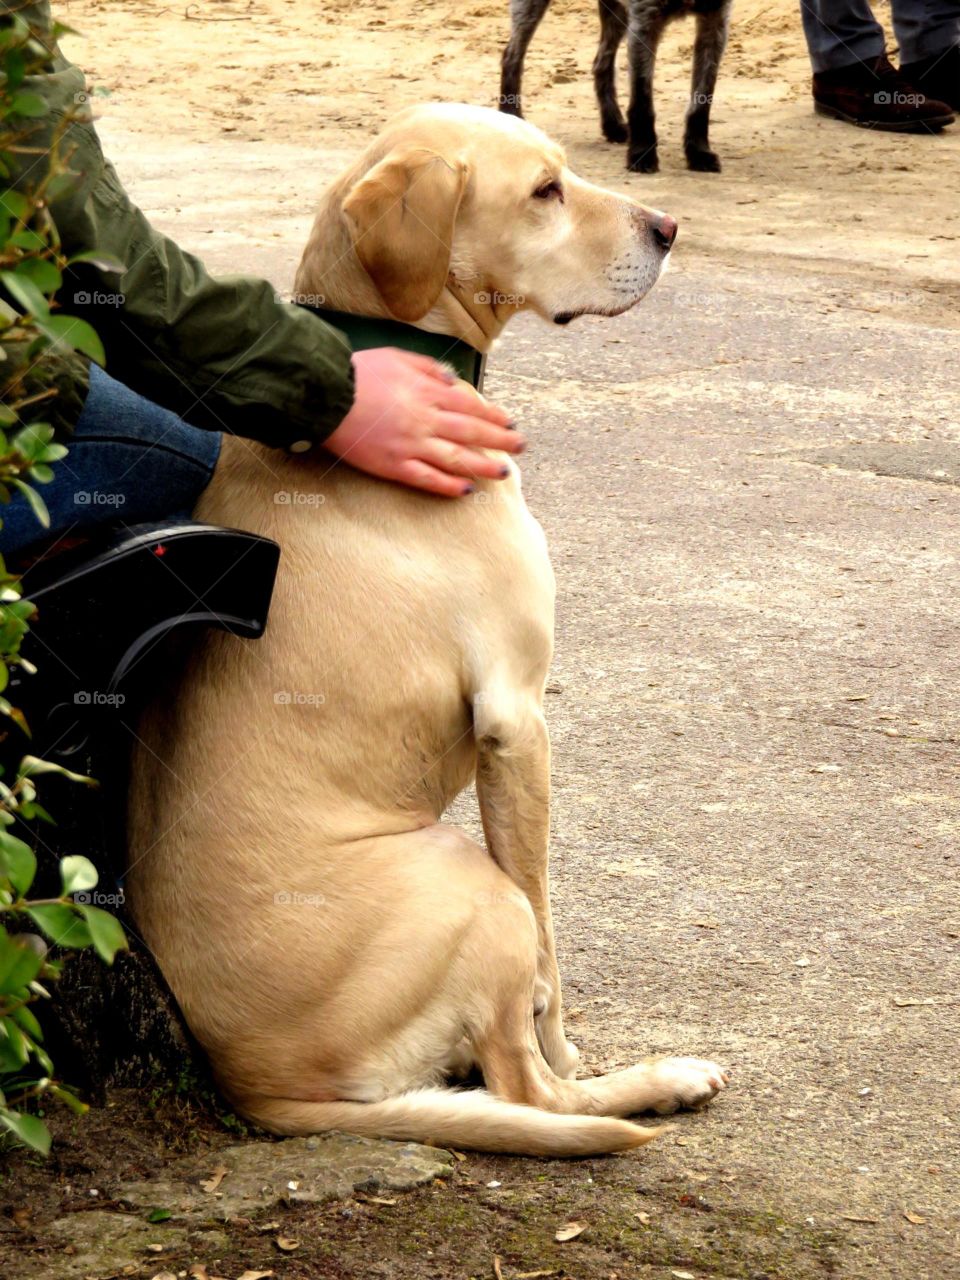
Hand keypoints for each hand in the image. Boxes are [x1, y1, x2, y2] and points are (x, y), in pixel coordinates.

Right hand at [323, 347, 524, 496]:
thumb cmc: (359, 372)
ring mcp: (411, 445)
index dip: (493, 416)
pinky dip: (448, 485)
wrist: (325, 394)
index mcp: (427, 392)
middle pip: (470, 432)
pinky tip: (466, 489)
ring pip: (456, 458)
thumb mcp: (397, 357)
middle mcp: (425, 420)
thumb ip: (429, 369)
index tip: (509, 423)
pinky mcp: (394, 465)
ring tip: (502, 472)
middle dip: (499, 440)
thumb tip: (454, 381)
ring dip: (482, 465)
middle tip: (520, 447)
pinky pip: (427, 479)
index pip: (469, 407)